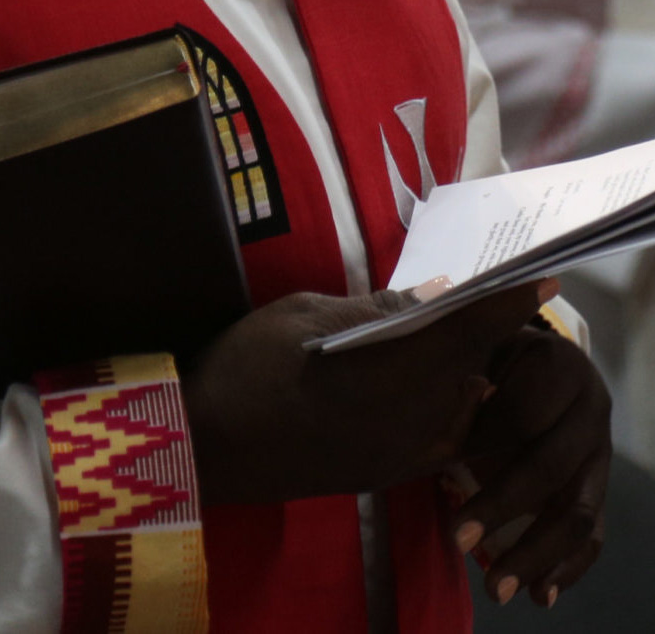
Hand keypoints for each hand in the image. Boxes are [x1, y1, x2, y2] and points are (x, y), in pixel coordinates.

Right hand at [181, 279, 555, 506]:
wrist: (209, 445)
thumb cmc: (247, 367)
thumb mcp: (305, 315)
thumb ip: (379, 308)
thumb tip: (435, 294)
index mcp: (399, 366)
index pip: (474, 326)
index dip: (511, 300)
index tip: (541, 278)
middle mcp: (417, 414)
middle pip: (474, 365)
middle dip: (482, 333)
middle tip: (477, 304)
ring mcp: (407, 450)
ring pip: (462, 403)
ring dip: (463, 371)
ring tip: (447, 343)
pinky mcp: (390, 472)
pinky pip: (441, 436)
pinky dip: (444, 406)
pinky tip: (425, 387)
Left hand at [453, 326, 610, 607]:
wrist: (516, 364)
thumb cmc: (477, 354)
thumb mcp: (466, 346)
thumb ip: (463, 367)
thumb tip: (469, 388)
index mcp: (562, 362)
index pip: (527, 411)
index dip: (482, 438)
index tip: (440, 462)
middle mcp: (593, 408)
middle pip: (553, 466)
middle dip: (503, 506)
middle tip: (457, 540)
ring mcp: (599, 454)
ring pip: (578, 510)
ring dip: (537, 552)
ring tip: (497, 588)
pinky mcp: (594, 490)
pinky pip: (591, 536)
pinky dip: (566, 567)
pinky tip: (539, 594)